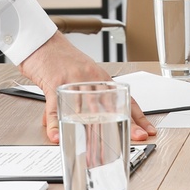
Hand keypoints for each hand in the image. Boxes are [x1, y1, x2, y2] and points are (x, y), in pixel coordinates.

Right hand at [18, 33, 154, 144]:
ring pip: (85, 109)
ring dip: (92, 130)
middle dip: (125, 124)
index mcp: (99, 76)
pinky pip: (55, 108)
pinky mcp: (53, 84)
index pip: (124, 98)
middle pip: (110, 106)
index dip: (137, 115)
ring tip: (98, 147)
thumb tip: (85, 119)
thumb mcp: (81, 74)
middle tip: (135, 138)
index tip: (146, 129)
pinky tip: (57, 136)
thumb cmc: (62, 57)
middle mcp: (89, 79)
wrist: (42, 42)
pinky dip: (56, 124)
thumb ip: (85, 97)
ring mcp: (72, 82)